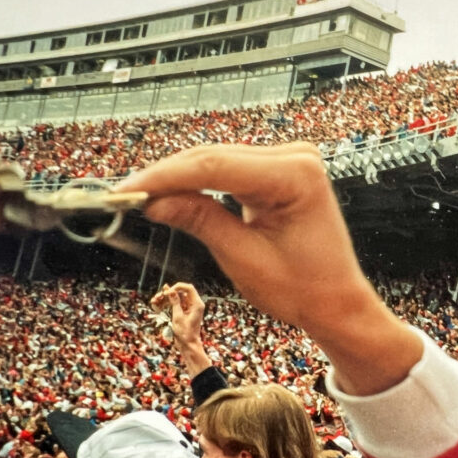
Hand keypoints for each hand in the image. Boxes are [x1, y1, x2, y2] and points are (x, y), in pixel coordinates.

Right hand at [115, 144, 420, 394]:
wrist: (337, 300)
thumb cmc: (302, 287)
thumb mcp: (242, 257)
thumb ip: (199, 220)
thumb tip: (153, 200)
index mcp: (296, 175)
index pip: (216, 165)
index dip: (165, 176)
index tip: (125, 190)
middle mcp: (297, 157)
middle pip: (215, 157)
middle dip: (166, 176)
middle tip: (120, 195)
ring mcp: (292, 159)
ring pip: (219, 160)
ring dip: (179, 177)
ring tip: (136, 196)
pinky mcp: (282, 169)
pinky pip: (231, 168)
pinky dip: (199, 181)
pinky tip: (168, 192)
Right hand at [152, 282, 204, 347]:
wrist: (188, 345)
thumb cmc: (185, 333)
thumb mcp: (178, 316)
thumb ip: (175, 302)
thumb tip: (171, 291)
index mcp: (196, 304)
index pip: (188, 288)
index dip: (177, 287)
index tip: (167, 292)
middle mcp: (194, 304)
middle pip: (181, 292)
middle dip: (168, 294)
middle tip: (157, 297)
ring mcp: (189, 308)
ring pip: (176, 298)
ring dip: (165, 299)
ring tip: (154, 301)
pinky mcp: (184, 312)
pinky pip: (175, 304)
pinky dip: (167, 304)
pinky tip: (157, 306)